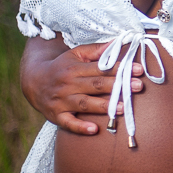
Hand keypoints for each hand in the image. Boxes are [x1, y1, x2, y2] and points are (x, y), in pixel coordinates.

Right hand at [19, 38, 143, 134]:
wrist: (33, 82)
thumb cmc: (62, 67)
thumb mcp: (76, 54)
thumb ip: (96, 50)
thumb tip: (118, 43)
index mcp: (74, 68)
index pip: (101, 69)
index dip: (120, 69)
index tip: (139, 70)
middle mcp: (68, 85)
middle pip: (96, 85)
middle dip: (118, 86)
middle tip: (138, 87)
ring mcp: (62, 101)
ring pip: (85, 104)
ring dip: (104, 106)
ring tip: (123, 108)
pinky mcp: (56, 116)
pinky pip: (68, 123)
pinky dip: (80, 127)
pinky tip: (95, 130)